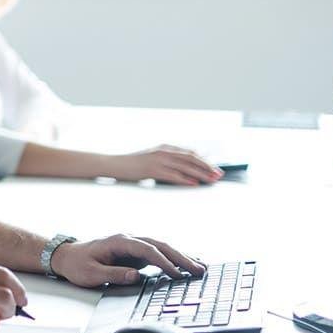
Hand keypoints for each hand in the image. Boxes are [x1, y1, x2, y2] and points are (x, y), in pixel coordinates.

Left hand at [49, 234, 205, 287]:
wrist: (67, 256)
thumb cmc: (78, 265)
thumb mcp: (92, 273)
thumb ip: (115, 274)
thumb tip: (137, 276)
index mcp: (119, 241)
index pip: (148, 250)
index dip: (164, 262)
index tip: (178, 274)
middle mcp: (129, 240)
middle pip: (160, 246)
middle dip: (181, 257)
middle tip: (199, 270)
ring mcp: (132, 245)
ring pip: (161, 248)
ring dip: (180, 257)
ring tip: (200, 268)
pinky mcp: (134, 253)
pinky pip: (157, 254)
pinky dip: (172, 259)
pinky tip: (185, 265)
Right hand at [107, 146, 221, 185]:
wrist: (113, 164)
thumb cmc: (132, 165)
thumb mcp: (151, 160)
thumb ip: (166, 163)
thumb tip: (184, 173)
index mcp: (165, 148)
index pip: (190, 154)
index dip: (204, 161)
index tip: (214, 169)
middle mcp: (163, 151)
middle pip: (191, 158)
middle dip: (207, 167)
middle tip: (218, 175)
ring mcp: (158, 160)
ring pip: (185, 166)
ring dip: (200, 173)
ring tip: (211, 180)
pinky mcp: (152, 169)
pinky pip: (172, 175)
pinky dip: (184, 179)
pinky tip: (193, 184)